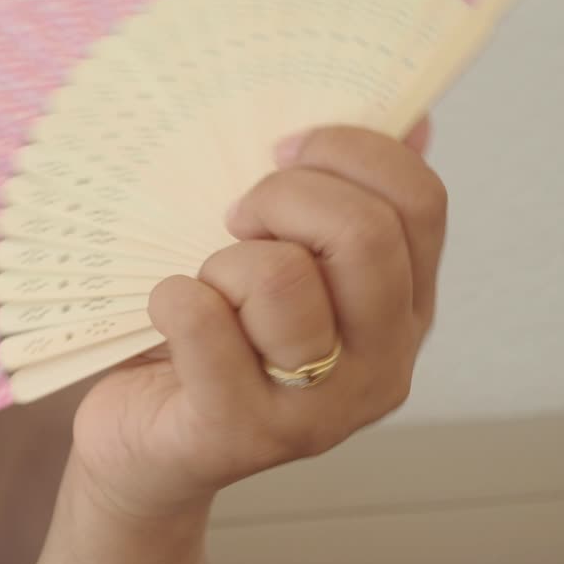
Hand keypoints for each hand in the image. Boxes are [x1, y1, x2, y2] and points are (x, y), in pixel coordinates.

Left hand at [71, 119, 442, 519]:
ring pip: (282, 280)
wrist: (142, 443)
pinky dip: (171, 298)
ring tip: (206, 290)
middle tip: (233, 220)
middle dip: (282, 196)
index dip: (349, 150)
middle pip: (363, 233)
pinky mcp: (238, 434)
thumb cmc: (210, 335)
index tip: (280, 149)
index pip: (420, 201)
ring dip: (222, 265)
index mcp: (403, 311)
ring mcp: (315, 412)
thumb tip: (413, 120)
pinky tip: (168, 314)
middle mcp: (380, 367)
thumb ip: (343, 198)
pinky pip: (203, 322)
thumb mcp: (281, 260)